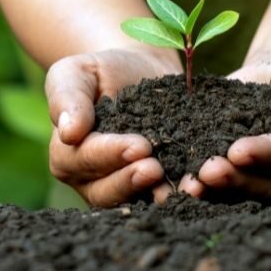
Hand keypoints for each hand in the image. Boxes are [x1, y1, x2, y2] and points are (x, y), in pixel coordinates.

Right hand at [45, 49, 180, 206]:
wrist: (139, 70)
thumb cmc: (100, 71)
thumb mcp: (75, 73)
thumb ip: (67, 98)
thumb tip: (68, 132)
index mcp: (68, 156)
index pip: (85, 160)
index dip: (110, 154)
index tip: (138, 145)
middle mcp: (93, 181)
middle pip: (108, 191)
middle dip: (132, 180)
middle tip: (156, 169)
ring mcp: (125, 187)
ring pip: (139, 200)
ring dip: (162, 194)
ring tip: (185, 185)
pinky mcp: (157, 185)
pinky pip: (167, 193)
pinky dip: (185, 189)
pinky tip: (203, 182)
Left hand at [180, 51, 270, 200]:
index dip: (265, 154)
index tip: (239, 150)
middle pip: (263, 185)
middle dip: (235, 179)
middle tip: (208, 172)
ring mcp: (262, 180)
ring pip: (239, 192)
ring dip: (214, 190)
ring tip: (190, 183)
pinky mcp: (235, 173)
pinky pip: (218, 185)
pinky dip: (198, 184)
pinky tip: (176, 182)